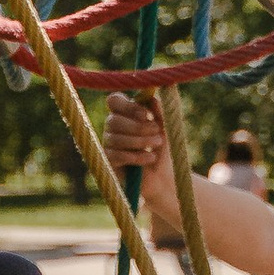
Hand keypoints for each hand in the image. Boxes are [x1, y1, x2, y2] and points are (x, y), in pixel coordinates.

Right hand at [103, 93, 175, 217]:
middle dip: (138, 127)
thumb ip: (159, 112)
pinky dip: (136, 156)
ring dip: (140, 141)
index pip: (114, 101)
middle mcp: (112, 126)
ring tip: (157, 145)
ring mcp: (108, 143)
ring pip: (116, 138)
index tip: (146, 115)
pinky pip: (117, 155)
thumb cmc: (161, 148)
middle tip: (157, 132)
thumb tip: (152, 98)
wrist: (162, 176)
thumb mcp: (165, 128)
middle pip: (113, 120)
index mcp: (124, 112)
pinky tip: (150, 158)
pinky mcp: (108, 161)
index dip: (128, 106)